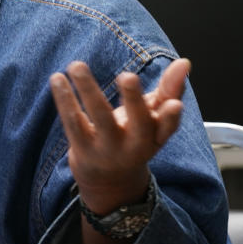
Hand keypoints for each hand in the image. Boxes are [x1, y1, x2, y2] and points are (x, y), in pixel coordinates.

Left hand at [48, 59, 189, 211]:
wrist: (108, 181)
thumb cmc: (133, 138)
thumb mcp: (154, 118)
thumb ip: (170, 89)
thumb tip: (184, 62)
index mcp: (155, 136)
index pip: (168, 127)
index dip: (171, 117)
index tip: (174, 105)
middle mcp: (134, 145)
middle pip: (137, 124)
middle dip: (134, 101)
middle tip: (128, 76)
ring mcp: (107, 148)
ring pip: (100, 118)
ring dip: (88, 90)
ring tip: (77, 65)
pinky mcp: (82, 148)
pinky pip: (72, 122)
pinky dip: (64, 99)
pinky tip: (57, 79)